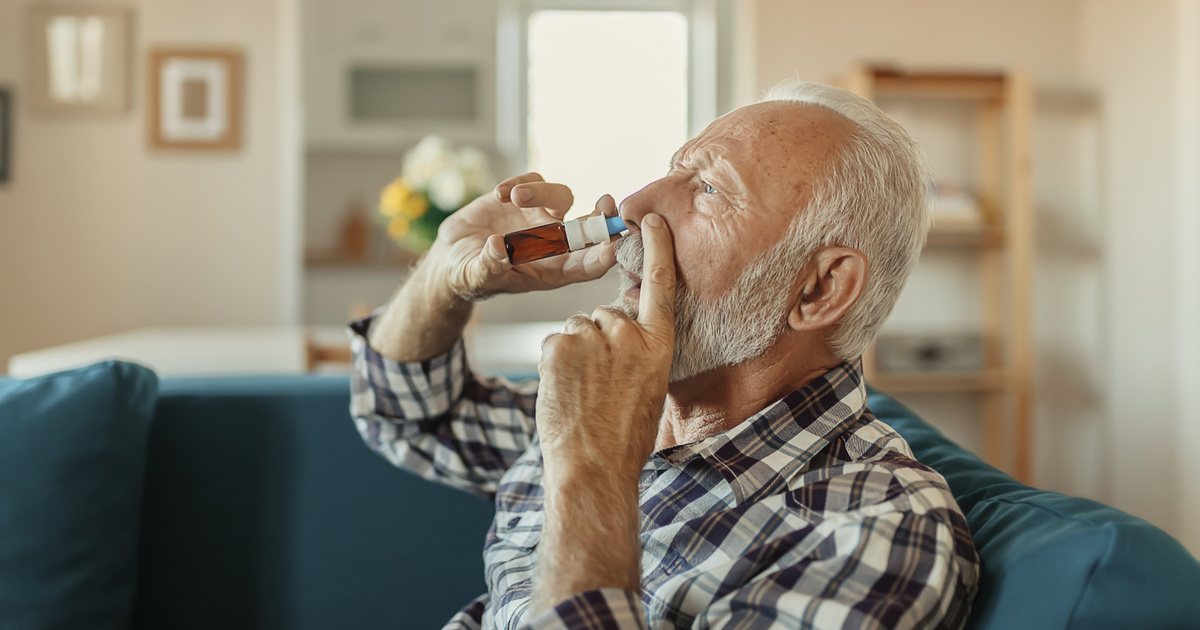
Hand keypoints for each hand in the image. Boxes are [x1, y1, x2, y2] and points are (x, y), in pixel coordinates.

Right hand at [431, 172, 618, 299]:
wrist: (452, 256)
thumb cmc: (470, 276)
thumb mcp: (476, 277)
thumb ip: (489, 266)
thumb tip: (498, 247)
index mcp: (551, 270)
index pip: (587, 265)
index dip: (603, 256)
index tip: (613, 245)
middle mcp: (552, 243)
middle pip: (587, 227)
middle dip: (601, 216)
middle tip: (606, 204)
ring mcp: (539, 218)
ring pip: (560, 197)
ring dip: (543, 194)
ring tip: (516, 197)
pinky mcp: (521, 198)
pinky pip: (532, 181)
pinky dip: (518, 183)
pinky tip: (499, 195)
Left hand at [535, 213, 676, 483]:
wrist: (593, 467)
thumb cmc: (623, 437)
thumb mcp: (649, 388)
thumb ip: (638, 352)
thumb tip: (620, 332)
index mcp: (658, 344)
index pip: (659, 285)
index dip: (656, 249)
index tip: (650, 219)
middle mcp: (628, 333)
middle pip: (604, 315)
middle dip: (597, 340)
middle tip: (598, 384)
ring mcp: (592, 337)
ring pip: (576, 329)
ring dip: (574, 354)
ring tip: (581, 393)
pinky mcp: (559, 344)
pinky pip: (554, 343)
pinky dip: (554, 364)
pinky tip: (564, 392)